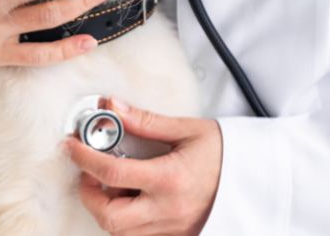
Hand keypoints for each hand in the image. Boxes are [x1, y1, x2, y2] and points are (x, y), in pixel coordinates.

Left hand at [64, 98, 222, 235]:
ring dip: (105, 208)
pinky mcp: (177, 235)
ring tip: (109, 182)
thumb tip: (111, 107)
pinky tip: (128, 197)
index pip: (112, 175)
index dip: (84, 158)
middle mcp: (169, 210)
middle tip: (88, 171)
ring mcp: (173, 228)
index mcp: (170, 180)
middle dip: (89, 194)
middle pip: (110, 218)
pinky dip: (124, 219)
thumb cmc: (225, 152)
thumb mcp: (186, 129)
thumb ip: (145, 121)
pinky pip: (139, 235)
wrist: (258, 178)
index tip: (72, 145)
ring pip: (122, 232)